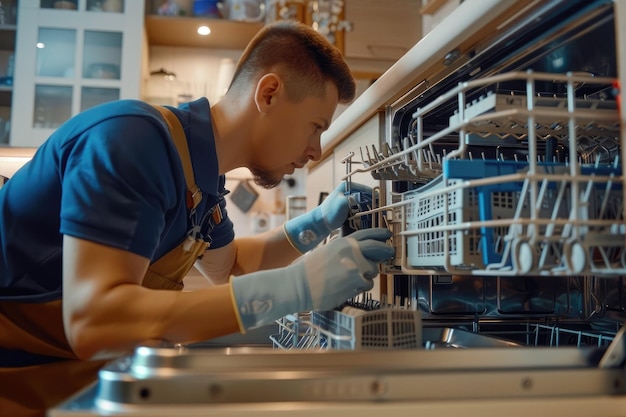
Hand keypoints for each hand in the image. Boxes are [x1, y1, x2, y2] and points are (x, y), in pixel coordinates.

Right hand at [230, 228, 393, 329]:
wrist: (298, 286)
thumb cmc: (308, 271)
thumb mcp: (326, 251)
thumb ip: (343, 249)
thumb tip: (358, 249)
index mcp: (343, 242)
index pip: (366, 234)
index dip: (379, 233)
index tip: (387, 234)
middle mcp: (352, 252)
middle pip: (377, 248)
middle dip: (386, 250)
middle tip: (390, 252)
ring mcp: (356, 267)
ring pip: (372, 271)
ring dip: (365, 276)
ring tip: (348, 280)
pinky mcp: (356, 282)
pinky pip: (366, 285)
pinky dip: (359, 288)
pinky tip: (345, 288)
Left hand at [284, 182, 371, 252]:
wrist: (319, 224)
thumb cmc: (329, 214)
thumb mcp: (342, 204)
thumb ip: (353, 199)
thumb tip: (363, 197)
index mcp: (346, 186)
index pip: (365, 189)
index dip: (373, 197)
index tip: (379, 205)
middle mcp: (346, 191)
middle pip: (364, 196)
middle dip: (371, 204)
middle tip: (377, 212)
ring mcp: (345, 199)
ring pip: (361, 203)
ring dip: (366, 210)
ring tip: (372, 217)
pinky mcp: (344, 207)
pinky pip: (357, 209)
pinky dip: (361, 213)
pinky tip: (364, 220)